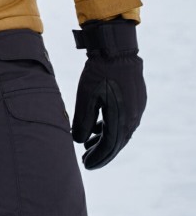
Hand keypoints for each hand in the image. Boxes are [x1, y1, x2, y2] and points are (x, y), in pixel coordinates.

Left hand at [71, 19, 145, 169]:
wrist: (117, 49)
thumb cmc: (100, 72)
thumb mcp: (87, 96)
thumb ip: (84, 120)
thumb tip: (79, 141)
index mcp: (122, 119)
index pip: (110, 147)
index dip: (98, 157)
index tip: (86, 165)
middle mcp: (133, 118)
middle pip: (116, 142)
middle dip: (101, 152)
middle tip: (86, 160)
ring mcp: (136, 109)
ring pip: (120, 131)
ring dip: (105, 139)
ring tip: (88, 144)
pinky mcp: (135, 100)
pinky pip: (123, 120)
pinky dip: (110, 127)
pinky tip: (98, 128)